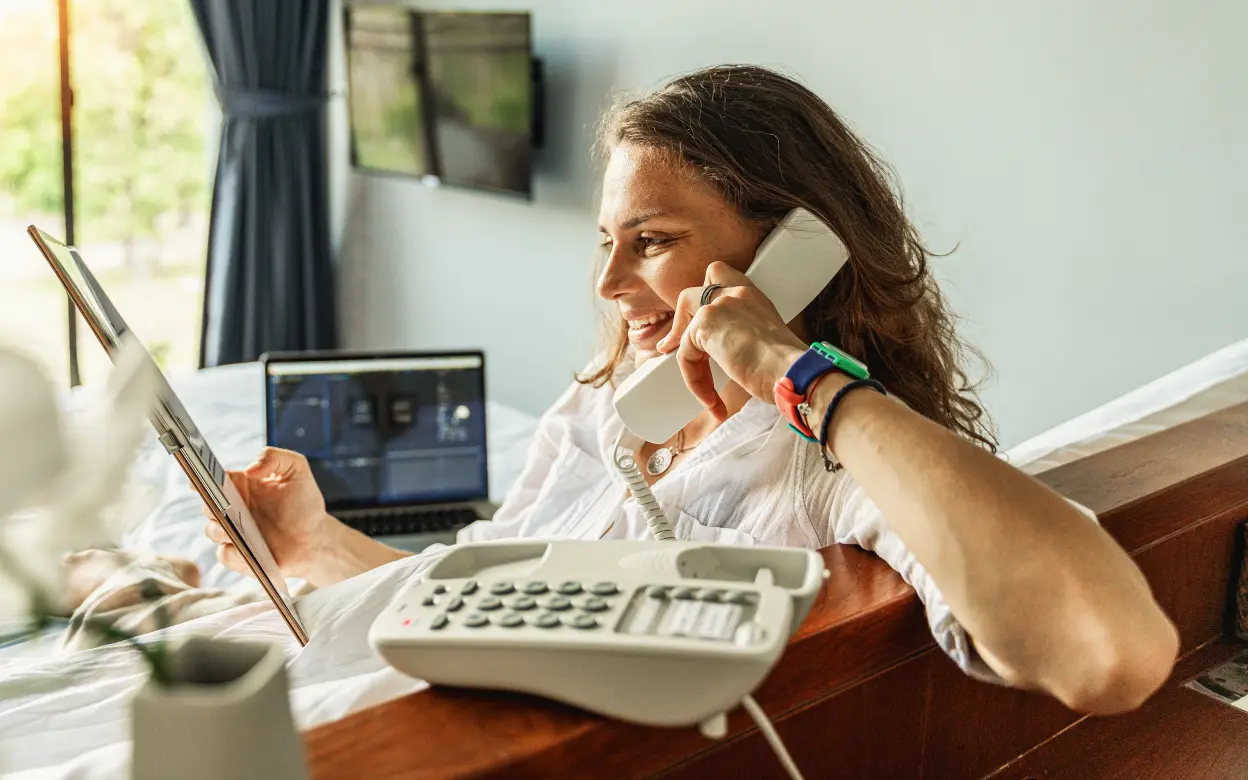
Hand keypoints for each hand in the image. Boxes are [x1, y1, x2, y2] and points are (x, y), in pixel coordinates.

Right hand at [204, 447, 339, 580]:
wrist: (315, 537)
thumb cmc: (304, 503)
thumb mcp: (296, 470)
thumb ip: (274, 458)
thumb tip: (250, 470)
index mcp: (241, 486)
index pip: (214, 479)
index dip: (200, 478)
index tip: (198, 479)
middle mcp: (233, 508)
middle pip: (207, 506)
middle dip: (209, 506)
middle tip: (220, 506)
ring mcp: (234, 533)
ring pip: (213, 531)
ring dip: (220, 530)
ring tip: (235, 529)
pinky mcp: (239, 556)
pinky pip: (226, 555)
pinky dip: (233, 553)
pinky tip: (246, 551)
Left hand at [656, 262, 806, 419]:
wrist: (792, 373)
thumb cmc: (787, 368)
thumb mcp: (765, 342)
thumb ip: (742, 335)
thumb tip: (724, 354)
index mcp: (751, 296)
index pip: (717, 275)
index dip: (701, 299)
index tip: (696, 324)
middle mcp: (735, 294)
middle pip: (689, 296)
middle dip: (680, 325)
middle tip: (675, 349)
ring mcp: (719, 306)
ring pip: (684, 331)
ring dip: (689, 364)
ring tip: (703, 392)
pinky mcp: (706, 325)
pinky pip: (685, 355)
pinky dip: (694, 380)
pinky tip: (711, 400)